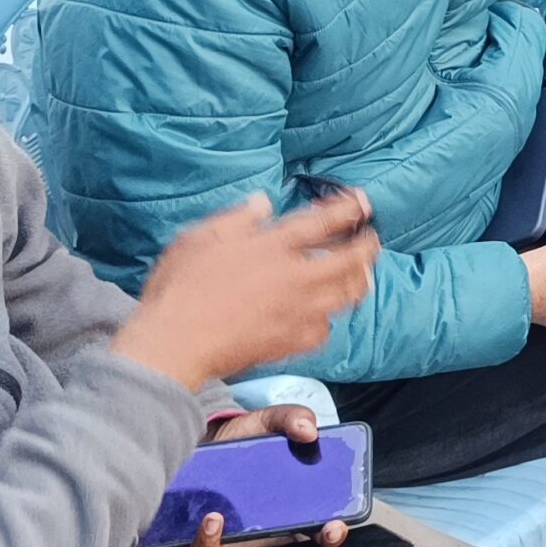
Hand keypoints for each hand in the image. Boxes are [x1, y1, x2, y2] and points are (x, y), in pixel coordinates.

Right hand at [114, 188, 376, 393]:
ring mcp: (295, 312)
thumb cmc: (180, 287)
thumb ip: (238, 219)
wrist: (173, 344)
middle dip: (367, 247)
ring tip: (362, 275)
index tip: (363, 202)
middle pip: (349, 260)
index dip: (348, 209)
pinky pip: (324, 331)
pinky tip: (325, 316)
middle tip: (372, 240)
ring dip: (358, 282)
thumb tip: (264, 203)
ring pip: (345, 296)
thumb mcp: (201, 238)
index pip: (323, 222)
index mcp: (273, 246)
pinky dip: (330, 320)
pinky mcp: (288, 343)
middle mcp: (293, 278)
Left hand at [190, 402, 350, 546]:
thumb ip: (291, 417)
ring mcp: (243, 546)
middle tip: (318, 540)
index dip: (335, 536)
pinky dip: (212, 540)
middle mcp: (275, 535)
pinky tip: (214, 519)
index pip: (324, 531)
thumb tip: (310, 431)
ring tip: (262, 543)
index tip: (338, 528)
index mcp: (297, 508)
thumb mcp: (268, 422)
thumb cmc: (241, 441)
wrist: (198, 450)